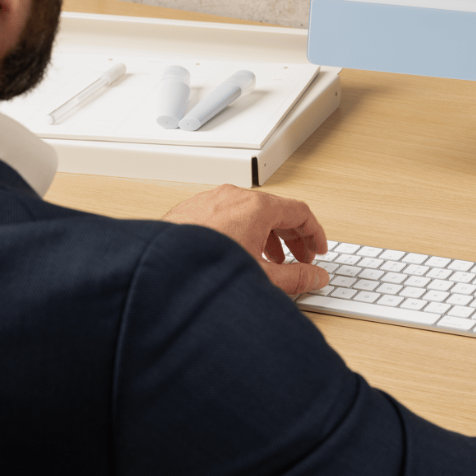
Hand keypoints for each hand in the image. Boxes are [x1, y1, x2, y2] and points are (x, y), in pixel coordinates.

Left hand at [162, 184, 328, 295]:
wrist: (158, 274)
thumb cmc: (204, 272)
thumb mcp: (263, 278)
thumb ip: (297, 277)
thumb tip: (316, 276)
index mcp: (257, 207)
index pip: (300, 212)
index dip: (315, 233)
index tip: (318, 249)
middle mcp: (234, 197)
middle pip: (276, 211)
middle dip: (292, 238)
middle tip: (300, 259)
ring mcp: (211, 200)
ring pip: (250, 213)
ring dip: (267, 236)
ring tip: (270, 261)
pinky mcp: (192, 210)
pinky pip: (227, 216)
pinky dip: (242, 232)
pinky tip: (238, 255)